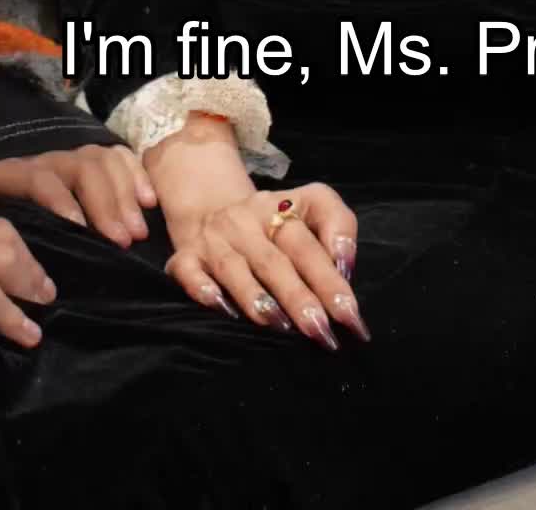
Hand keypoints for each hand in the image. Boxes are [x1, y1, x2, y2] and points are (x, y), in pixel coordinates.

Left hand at [0, 144, 156, 246]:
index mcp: (11, 172)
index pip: (39, 177)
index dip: (59, 200)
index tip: (76, 229)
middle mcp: (45, 160)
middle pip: (80, 169)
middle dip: (104, 205)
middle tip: (121, 241)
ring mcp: (71, 158)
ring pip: (102, 162)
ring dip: (123, 195)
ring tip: (135, 232)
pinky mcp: (94, 162)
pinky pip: (120, 156)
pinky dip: (136, 175)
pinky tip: (149, 201)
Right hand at [165, 180, 368, 350]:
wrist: (211, 204)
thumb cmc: (273, 221)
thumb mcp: (309, 206)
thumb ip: (337, 226)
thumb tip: (345, 266)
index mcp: (283, 205)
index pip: (310, 235)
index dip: (332, 272)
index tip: (349, 310)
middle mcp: (248, 218)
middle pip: (277, 257)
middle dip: (301, 296)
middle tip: (323, 331)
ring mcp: (215, 237)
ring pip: (235, 268)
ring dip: (258, 298)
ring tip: (281, 326)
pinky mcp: (186, 255)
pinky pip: (189, 272)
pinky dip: (204, 290)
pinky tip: (223, 309)